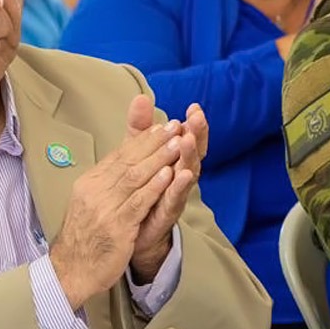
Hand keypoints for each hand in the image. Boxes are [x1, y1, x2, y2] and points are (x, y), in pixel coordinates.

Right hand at [49, 102, 189, 308]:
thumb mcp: (89, 204)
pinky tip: (169, 175)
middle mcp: (94, 191)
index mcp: (88, 183)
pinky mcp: (116, 227)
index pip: (118, 156)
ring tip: (177, 143)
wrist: (71, 271)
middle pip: (128, 161)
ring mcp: (104, 209)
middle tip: (174, 126)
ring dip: (159, 158)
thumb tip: (123, 164)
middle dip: (154, 142)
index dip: (142, 140)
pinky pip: (138, 202)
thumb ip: (107, 183)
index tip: (161, 126)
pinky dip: (154, 187)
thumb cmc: (85, 239)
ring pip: (134, 177)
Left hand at [129, 100, 203, 281]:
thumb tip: (141, 97)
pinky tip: (182, 174)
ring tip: (188, 140)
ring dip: (189, 156)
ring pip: (187, 173)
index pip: (187, 138)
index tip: (194, 107)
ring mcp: (175, 194)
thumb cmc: (141, 189)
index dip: (193, 124)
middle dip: (196, 135)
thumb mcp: (138, 154)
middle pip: (193, 152)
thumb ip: (141, 129)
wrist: (133, 231)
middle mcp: (179, 176)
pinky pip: (174, 198)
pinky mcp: (166, 212)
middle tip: (197, 118)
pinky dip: (179, 186)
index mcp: (174, 160)